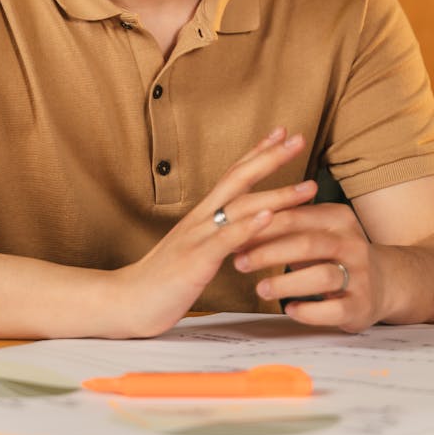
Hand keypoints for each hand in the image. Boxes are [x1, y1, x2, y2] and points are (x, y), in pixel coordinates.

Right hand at [112, 128, 317, 337]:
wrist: (127, 301)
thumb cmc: (163, 281)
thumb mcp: (197, 253)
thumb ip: (221, 238)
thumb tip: (249, 230)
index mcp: (202, 216)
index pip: (233, 174)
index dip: (257, 152)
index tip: (281, 132)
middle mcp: (201, 219)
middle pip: (238, 178)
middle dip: (271, 157)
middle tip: (300, 137)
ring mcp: (197, 237)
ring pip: (240, 207)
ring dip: (276, 194)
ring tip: (306, 186)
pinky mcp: (194, 261)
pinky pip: (224, 240)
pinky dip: (248, 226)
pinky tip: (269, 217)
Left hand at [234, 201, 384, 332]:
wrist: (384, 283)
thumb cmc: (332, 254)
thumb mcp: (314, 232)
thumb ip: (282, 228)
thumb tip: (234, 229)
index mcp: (338, 218)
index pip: (296, 216)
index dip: (263, 226)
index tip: (233, 236)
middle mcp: (353, 243)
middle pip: (307, 243)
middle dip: (269, 253)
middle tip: (239, 262)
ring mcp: (361, 275)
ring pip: (322, 276)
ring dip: (286, 283)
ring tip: (260, 289)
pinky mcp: (362, 305)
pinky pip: (334, 310)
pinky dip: (309, 311)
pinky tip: (289, 310)